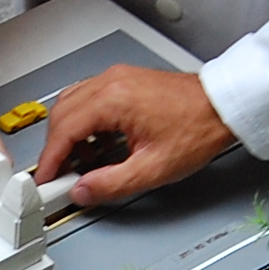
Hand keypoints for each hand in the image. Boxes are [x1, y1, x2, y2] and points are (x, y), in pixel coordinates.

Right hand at [31, 63, 235, 206]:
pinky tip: (98, 144)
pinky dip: (85, 122)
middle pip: (61, 114)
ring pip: (72, 103)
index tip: (45, 179)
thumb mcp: (153, 168)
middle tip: (61, 175)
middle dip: (56, 147)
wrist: (223, 106)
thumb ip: (111, 183)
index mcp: (113, 99)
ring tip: (82, 162)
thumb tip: (83, 191)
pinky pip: (89, 98)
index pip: (63, 130)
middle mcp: (110, 82)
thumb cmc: (198, 127)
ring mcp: (116, 78)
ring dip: (69, 134)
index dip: (50, 159)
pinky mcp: (124, 81)